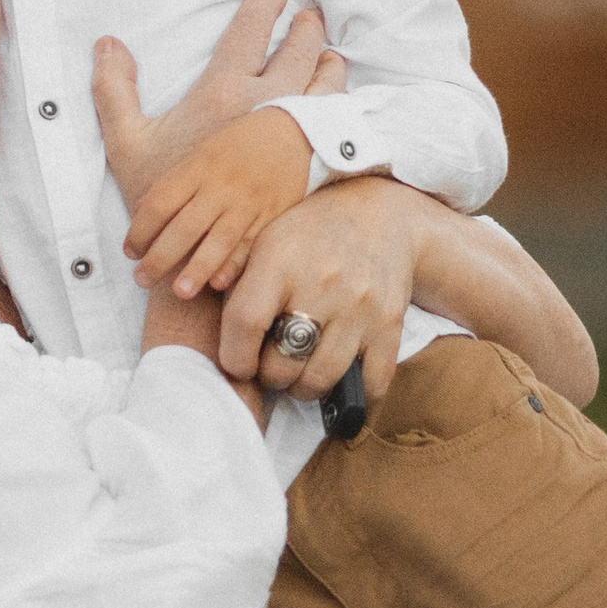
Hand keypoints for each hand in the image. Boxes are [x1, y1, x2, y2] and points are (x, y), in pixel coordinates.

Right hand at [92, 0, 339, 217]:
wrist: (200, 255)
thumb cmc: (160, 198)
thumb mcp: (127, 143)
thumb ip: (114, 90)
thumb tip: (107, 42)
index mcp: (224, 93)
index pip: (249, 32)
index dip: (262, 4)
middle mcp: (263, 107)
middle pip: (298, 52)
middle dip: (306, 28)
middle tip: (309, 14)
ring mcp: (289, 135)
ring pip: (323, 86)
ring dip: (328, 62)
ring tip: (330, 52)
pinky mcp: (305, 162)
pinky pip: (332, 123)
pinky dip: (338, 104)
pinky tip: (338, 100)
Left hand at [122, 106, 328, 298]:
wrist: (294, 132)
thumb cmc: (239, 144)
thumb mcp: (202, 152)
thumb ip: (175, 182)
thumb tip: (143, 212)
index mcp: (198, 166)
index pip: (160, 202)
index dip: (140, 230)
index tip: (130, 252)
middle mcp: (220, 185)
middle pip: (184, 227)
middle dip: (159, 257)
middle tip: (141, 279)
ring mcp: (247, 202)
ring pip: (218, 240)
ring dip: (197, 269)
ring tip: (180, 292)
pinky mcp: (271, 215)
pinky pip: (251, 244)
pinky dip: (235, 264)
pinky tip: (220, 283)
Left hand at [218, 176, 425, 404]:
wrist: (379, 214)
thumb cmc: (309, 234)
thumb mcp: (265, 241)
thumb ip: (237, 284)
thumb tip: (216, 336)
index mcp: (281, 261)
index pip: (245, 324)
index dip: (234, 357)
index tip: (238, 364)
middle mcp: (322, 284)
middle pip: (282, 364)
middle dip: (269, 376)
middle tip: (270, 367)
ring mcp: (360, 307)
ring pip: (320, 379)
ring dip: (303, 388)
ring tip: (299, 373)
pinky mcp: (390, 324)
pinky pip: (371, 382)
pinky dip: (354, 392)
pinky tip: (338, 374)